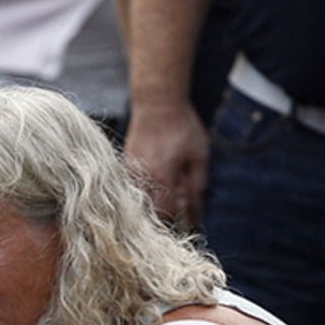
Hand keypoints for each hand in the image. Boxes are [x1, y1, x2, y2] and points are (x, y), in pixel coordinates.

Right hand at [124, 102, 208, 226]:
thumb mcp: (199, 154)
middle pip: (151, 211)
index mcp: (163, 178)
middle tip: (178, 211)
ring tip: (167, 198)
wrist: (157, 103)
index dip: (180, 219)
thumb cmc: (181, 126)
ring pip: (139, 200)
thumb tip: (195, 206)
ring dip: (153, 204)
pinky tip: (155, 183)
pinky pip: (133, 187)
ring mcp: (131, 171)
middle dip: (165, 215)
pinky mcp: (125, 164)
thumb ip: (198, 182)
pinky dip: (144, 191)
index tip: (188, 221)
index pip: (168, 213)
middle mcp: (143, 178)